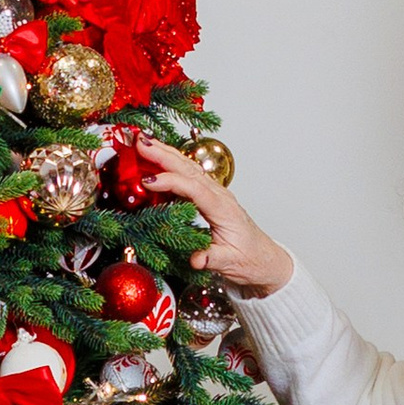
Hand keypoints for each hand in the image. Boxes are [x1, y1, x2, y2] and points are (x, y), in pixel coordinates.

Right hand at [131, 137, 292, 296]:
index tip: (148, 181)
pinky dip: (171, 164)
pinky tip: (158, 158)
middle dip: (164, 154)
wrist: (263, 258)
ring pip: (188, 167)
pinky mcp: (209, 195)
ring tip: (144, 142)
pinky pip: (189, 175)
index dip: (171, 182)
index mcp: (223, 209)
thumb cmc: (248, 258)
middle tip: (141, 142)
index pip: (194, 189)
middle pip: (189, 169)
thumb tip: (196, 259)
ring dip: (166, 153)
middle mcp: (219, 195)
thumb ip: (212, 258)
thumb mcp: (230, 262)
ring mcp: (214, 193)